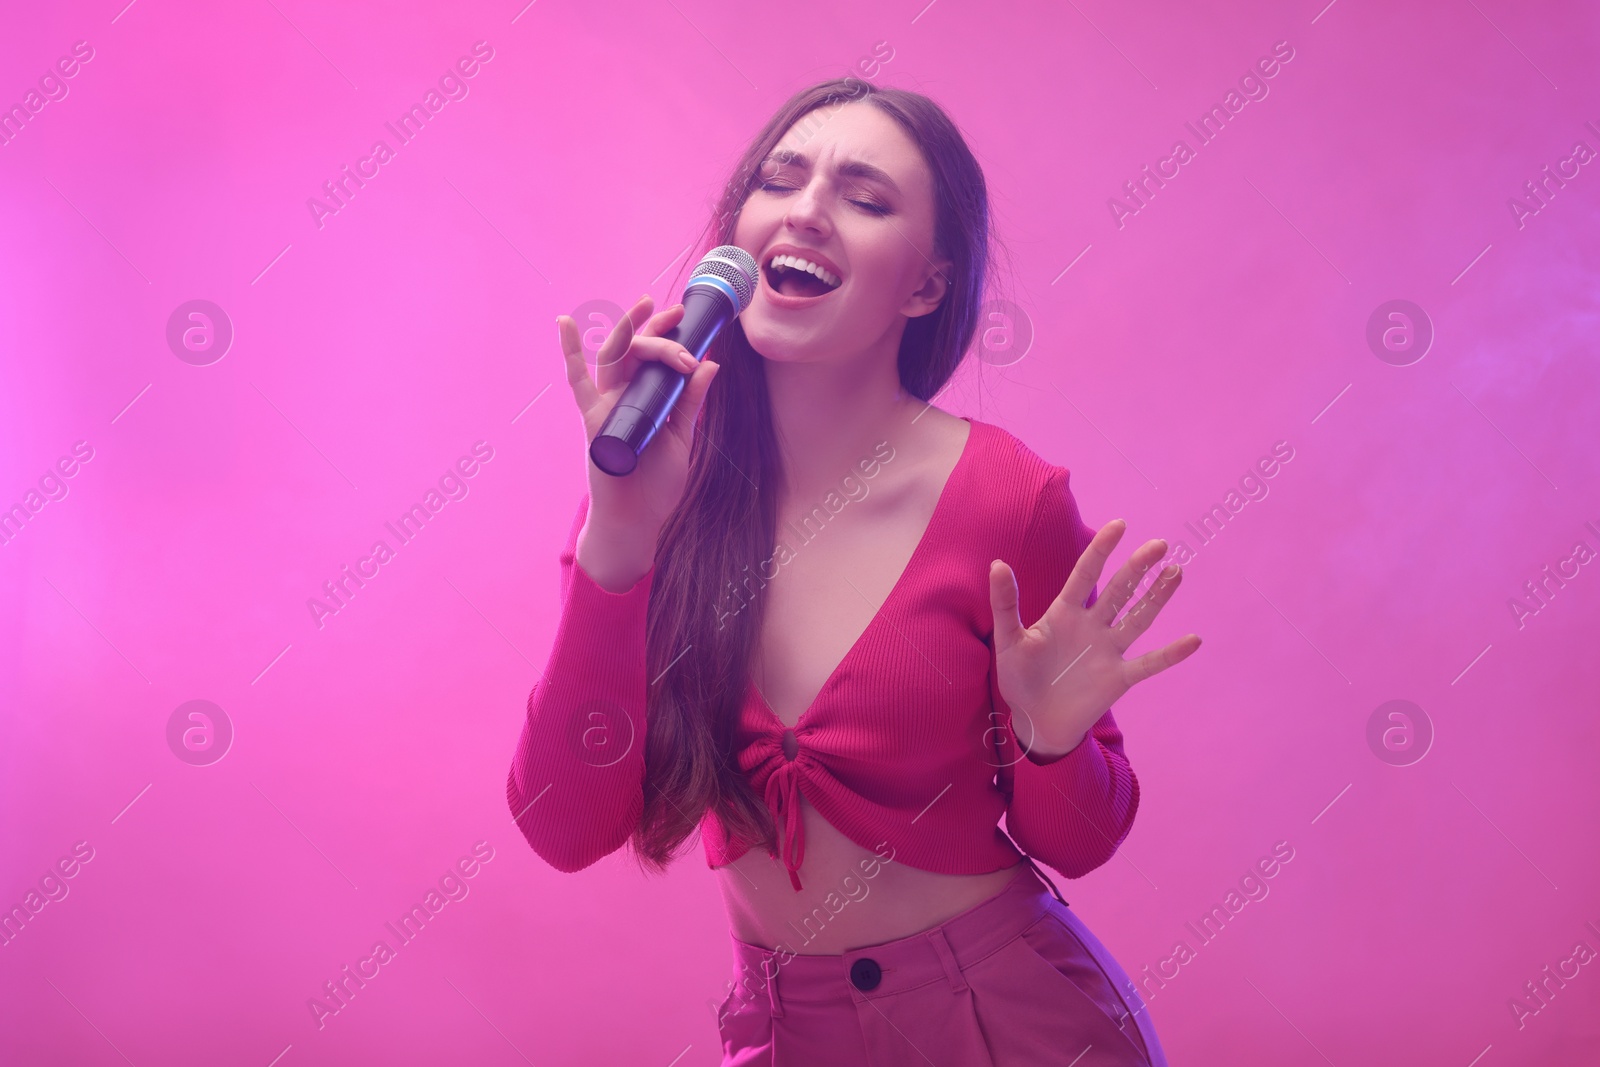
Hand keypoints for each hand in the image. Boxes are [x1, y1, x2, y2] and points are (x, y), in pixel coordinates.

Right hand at [557, 295, 719, 567]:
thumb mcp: (681, 436)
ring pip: (614, 357)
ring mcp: (606, 405)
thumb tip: (710, 364)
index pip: (654, 359)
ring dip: (629, 330)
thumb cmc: (655, 482)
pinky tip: (564, 324)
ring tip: (646, 306)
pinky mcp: (593, 419)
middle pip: (635, 351)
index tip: (686, 318)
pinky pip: (577, 384)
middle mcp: (623, 397)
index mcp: (645, 399)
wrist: (638, 518)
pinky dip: (569, 354)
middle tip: (676, 314)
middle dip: (655, 328)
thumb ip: (690, 401)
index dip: (668, 335)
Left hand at [988, 519, 1200, 761]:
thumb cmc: (1019, 678)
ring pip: (1138, 618)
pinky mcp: (1119, 677)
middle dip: (1138, 567)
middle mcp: (1092, 626)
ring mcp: (1109, 650)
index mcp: (1065, 612)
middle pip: (1120, 590)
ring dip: (1157, 597)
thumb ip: (1005, 604)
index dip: (1102, 549)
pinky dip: (1171, 654)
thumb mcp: (1008, 640)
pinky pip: (1149, 664)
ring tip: (1176, 572)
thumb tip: (996, 564)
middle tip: (1159, 545)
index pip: (1086, 573)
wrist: (1034, 721)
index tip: (1119, 525)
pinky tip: (1193, 640)